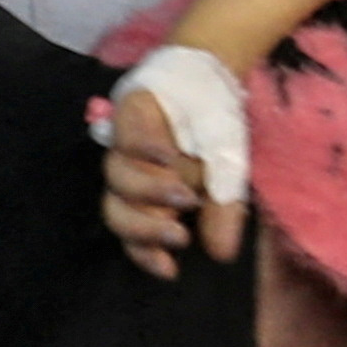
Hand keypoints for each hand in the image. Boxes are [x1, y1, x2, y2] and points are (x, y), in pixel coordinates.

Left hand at [98, 82, 242, 277]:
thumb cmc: (215, 133)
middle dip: (146, 230)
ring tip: (184, 196)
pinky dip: (145, 149)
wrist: (212, 76)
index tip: (170, 270)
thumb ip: (223, 212)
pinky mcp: (127, 114)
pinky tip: (168, 156)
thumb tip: (222, 255)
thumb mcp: (228, 176)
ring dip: (150, 192)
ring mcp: (124, 146)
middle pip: (117, 213)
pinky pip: (127, 137)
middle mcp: (131, 176)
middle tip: (179, 236)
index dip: (145, 254)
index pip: (134, 235)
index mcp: (149, 198)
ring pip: (117, 178)